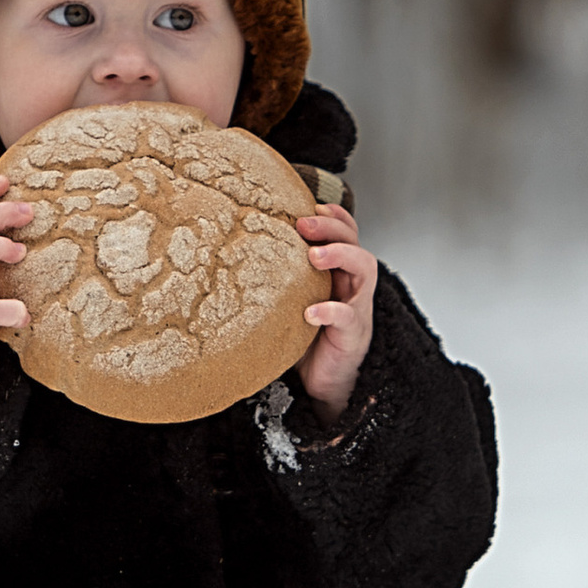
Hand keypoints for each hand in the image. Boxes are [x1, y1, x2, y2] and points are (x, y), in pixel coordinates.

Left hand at [296, 206, 375, 430]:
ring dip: (341, 256)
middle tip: (304, 224)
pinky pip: (349, 317)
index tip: (310, 204)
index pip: (346, 232)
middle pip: (356, 242)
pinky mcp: (353, 335)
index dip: (334, 216)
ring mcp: (357, 308)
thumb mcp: (290, 300)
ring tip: (314, 256)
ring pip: (365, 269)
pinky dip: (332, 311)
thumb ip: (274, 278)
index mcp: (337, 273)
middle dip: (332, 228)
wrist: (321, 383)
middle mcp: (351, 285)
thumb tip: (222, 255)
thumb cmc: (304, 338)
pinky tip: (311, 313)